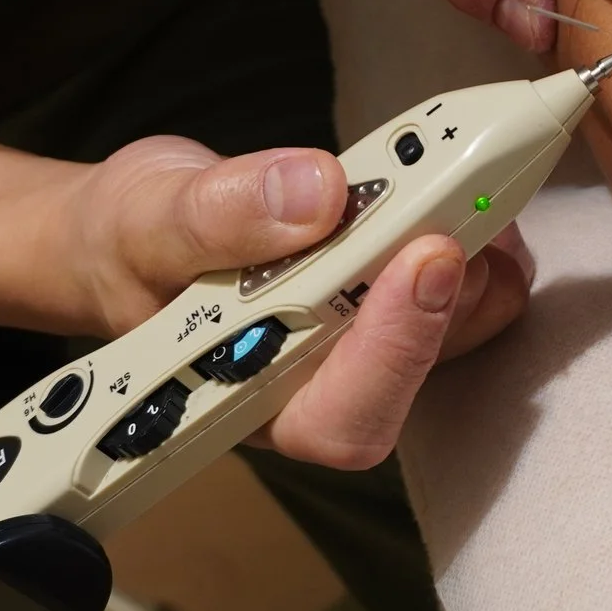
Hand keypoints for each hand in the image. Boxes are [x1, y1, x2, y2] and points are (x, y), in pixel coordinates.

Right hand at [55, 138, 532, 468]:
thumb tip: (314, 194)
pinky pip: (459, 296)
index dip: (394, 353)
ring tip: (475, 191)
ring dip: (478, 269)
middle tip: (463, 211)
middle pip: (411, 384)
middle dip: (448, 302)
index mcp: (250, 401)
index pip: (338, 419)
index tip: (423, 256)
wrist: (141, 229)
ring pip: (450, 340)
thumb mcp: (147, 216)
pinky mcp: (389, 306)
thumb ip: (216, 216)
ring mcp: (361, 350)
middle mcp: (317, 390)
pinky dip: (482, 246)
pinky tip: (475, 198)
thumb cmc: (130, 242)